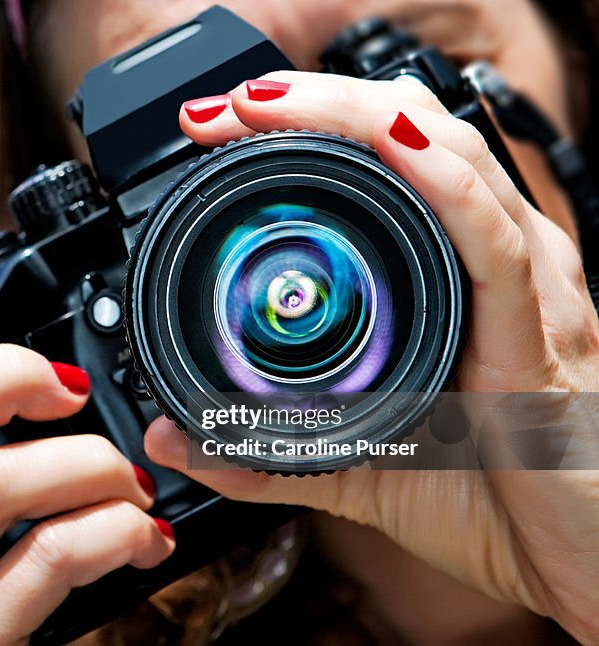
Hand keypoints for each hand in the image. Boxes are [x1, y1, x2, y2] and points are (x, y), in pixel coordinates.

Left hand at [145, 71, 598, 640]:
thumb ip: (264, 454)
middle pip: (413, 134)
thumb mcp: (358, 467)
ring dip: (356, 119)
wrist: (578, 566)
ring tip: (270, 107)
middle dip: (315, 104)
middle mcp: (497, 261)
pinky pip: (496, 240)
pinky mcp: (547, 332)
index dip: (309, 126)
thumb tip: (173, 440)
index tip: (219, 128)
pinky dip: (443, 184)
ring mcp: (529, 287)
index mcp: (455, 276)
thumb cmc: (491, 503)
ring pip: (452, 160)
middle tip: (224, 109)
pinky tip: (392, 145)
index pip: (386, 163)